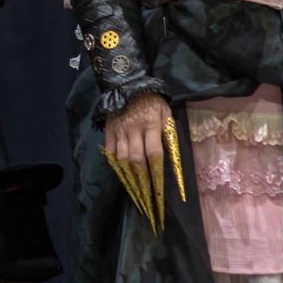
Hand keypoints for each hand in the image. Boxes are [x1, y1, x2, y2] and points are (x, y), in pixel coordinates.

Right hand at [102, 94, 179, 233]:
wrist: (127, 84)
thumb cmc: (153, 102)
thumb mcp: (166, 114)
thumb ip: (168, 134)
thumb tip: (173, 158)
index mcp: (150, 124)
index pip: (154, 153)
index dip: (157, 172)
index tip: (160, 189)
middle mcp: (133, 129)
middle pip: (136, 159)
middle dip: (142, 180)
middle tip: (147, 197)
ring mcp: (119, 130)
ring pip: (122, 158)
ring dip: (129, 177)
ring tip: (135, 192)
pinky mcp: (108, 131)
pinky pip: (110, 151)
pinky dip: (115, 165)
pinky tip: (121, 175)